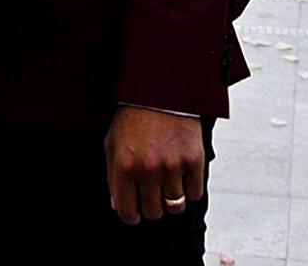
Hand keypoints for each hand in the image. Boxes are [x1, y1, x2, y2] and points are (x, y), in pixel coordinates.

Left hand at [104, 106, 204, 224]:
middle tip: (152, 194)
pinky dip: (190, 190)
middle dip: (152, 206)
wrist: (161, 91)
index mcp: (125, 166)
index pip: (127, 211)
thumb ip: (113, 177)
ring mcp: (172, 166)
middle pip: (153, 212)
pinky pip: (195, 194)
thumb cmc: (135, 116)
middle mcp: (148, 169)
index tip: (135, 213)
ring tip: (168, 185)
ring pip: (175, 207)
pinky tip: (182, 176)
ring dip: (172, 200)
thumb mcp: (112, 144)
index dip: (131, 216)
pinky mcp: (194, 161)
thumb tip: (119, 205)